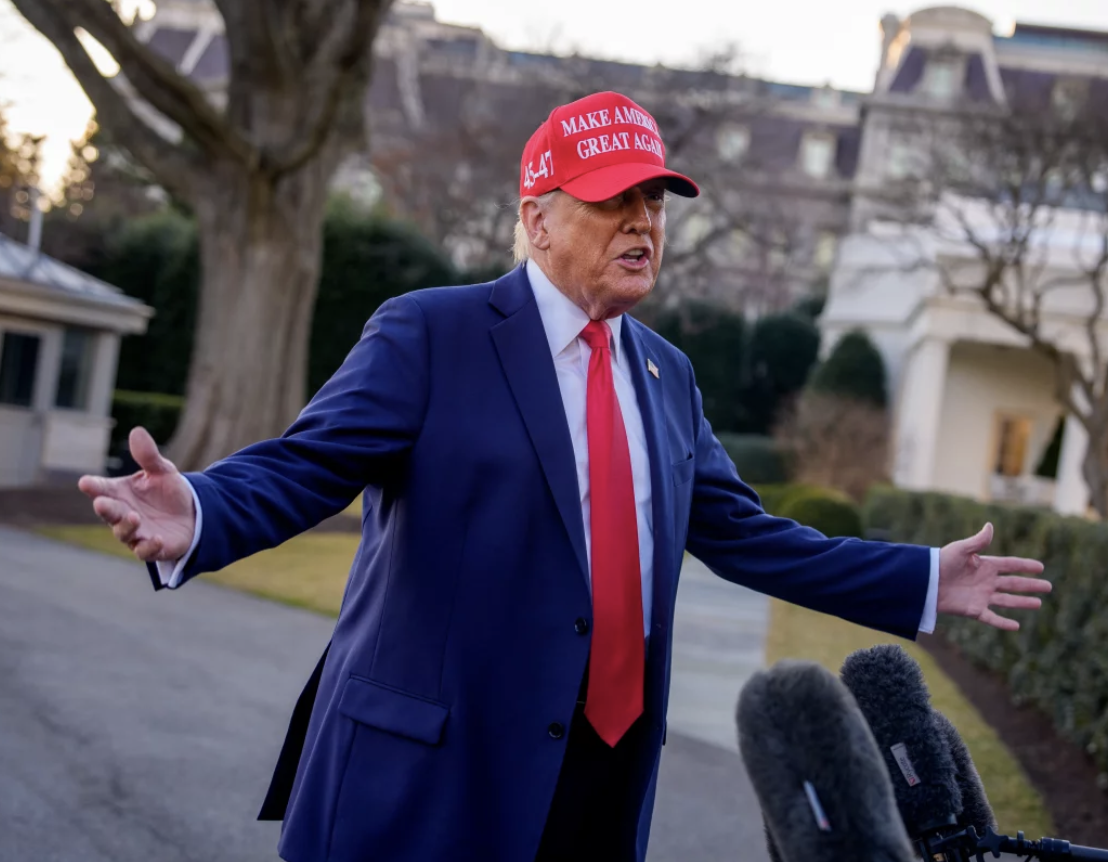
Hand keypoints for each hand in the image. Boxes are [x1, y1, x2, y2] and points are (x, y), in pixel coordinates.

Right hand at [77, 427, 195, 562]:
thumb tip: (137, 431)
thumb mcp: (162, 471)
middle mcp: (123, 513)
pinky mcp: (152, 547)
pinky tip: (157, 539)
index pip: (101, 489)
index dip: (93, 486)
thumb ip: (148, 456)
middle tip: (102, 503)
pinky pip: (145, 551)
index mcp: (120, 493)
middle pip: (108, 512)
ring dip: (126, 526)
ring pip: (123, 533)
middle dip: (105, 508)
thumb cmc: (169, 492)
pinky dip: (149, 547)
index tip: (85, 482)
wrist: (193, 514)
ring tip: (134, 517)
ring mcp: (136, 532)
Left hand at [937, 523, 1050, 630]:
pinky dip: (1003, 623)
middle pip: (1013, 583)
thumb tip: (990, 525)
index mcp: (984, 565)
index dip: (1025, 566)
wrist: (924, 582)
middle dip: (1030, 585)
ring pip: (1007, 600)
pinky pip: (991, 618)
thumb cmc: (940, 562)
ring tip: (1039, 604)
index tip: (1041, 567)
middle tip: (1048, 587)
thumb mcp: (960, 550)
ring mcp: (981, 596)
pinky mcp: (973, 610)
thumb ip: (978, 541)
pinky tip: (1017, 626)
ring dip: (1022, 602)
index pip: (1010, 565)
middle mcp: (985, 581)